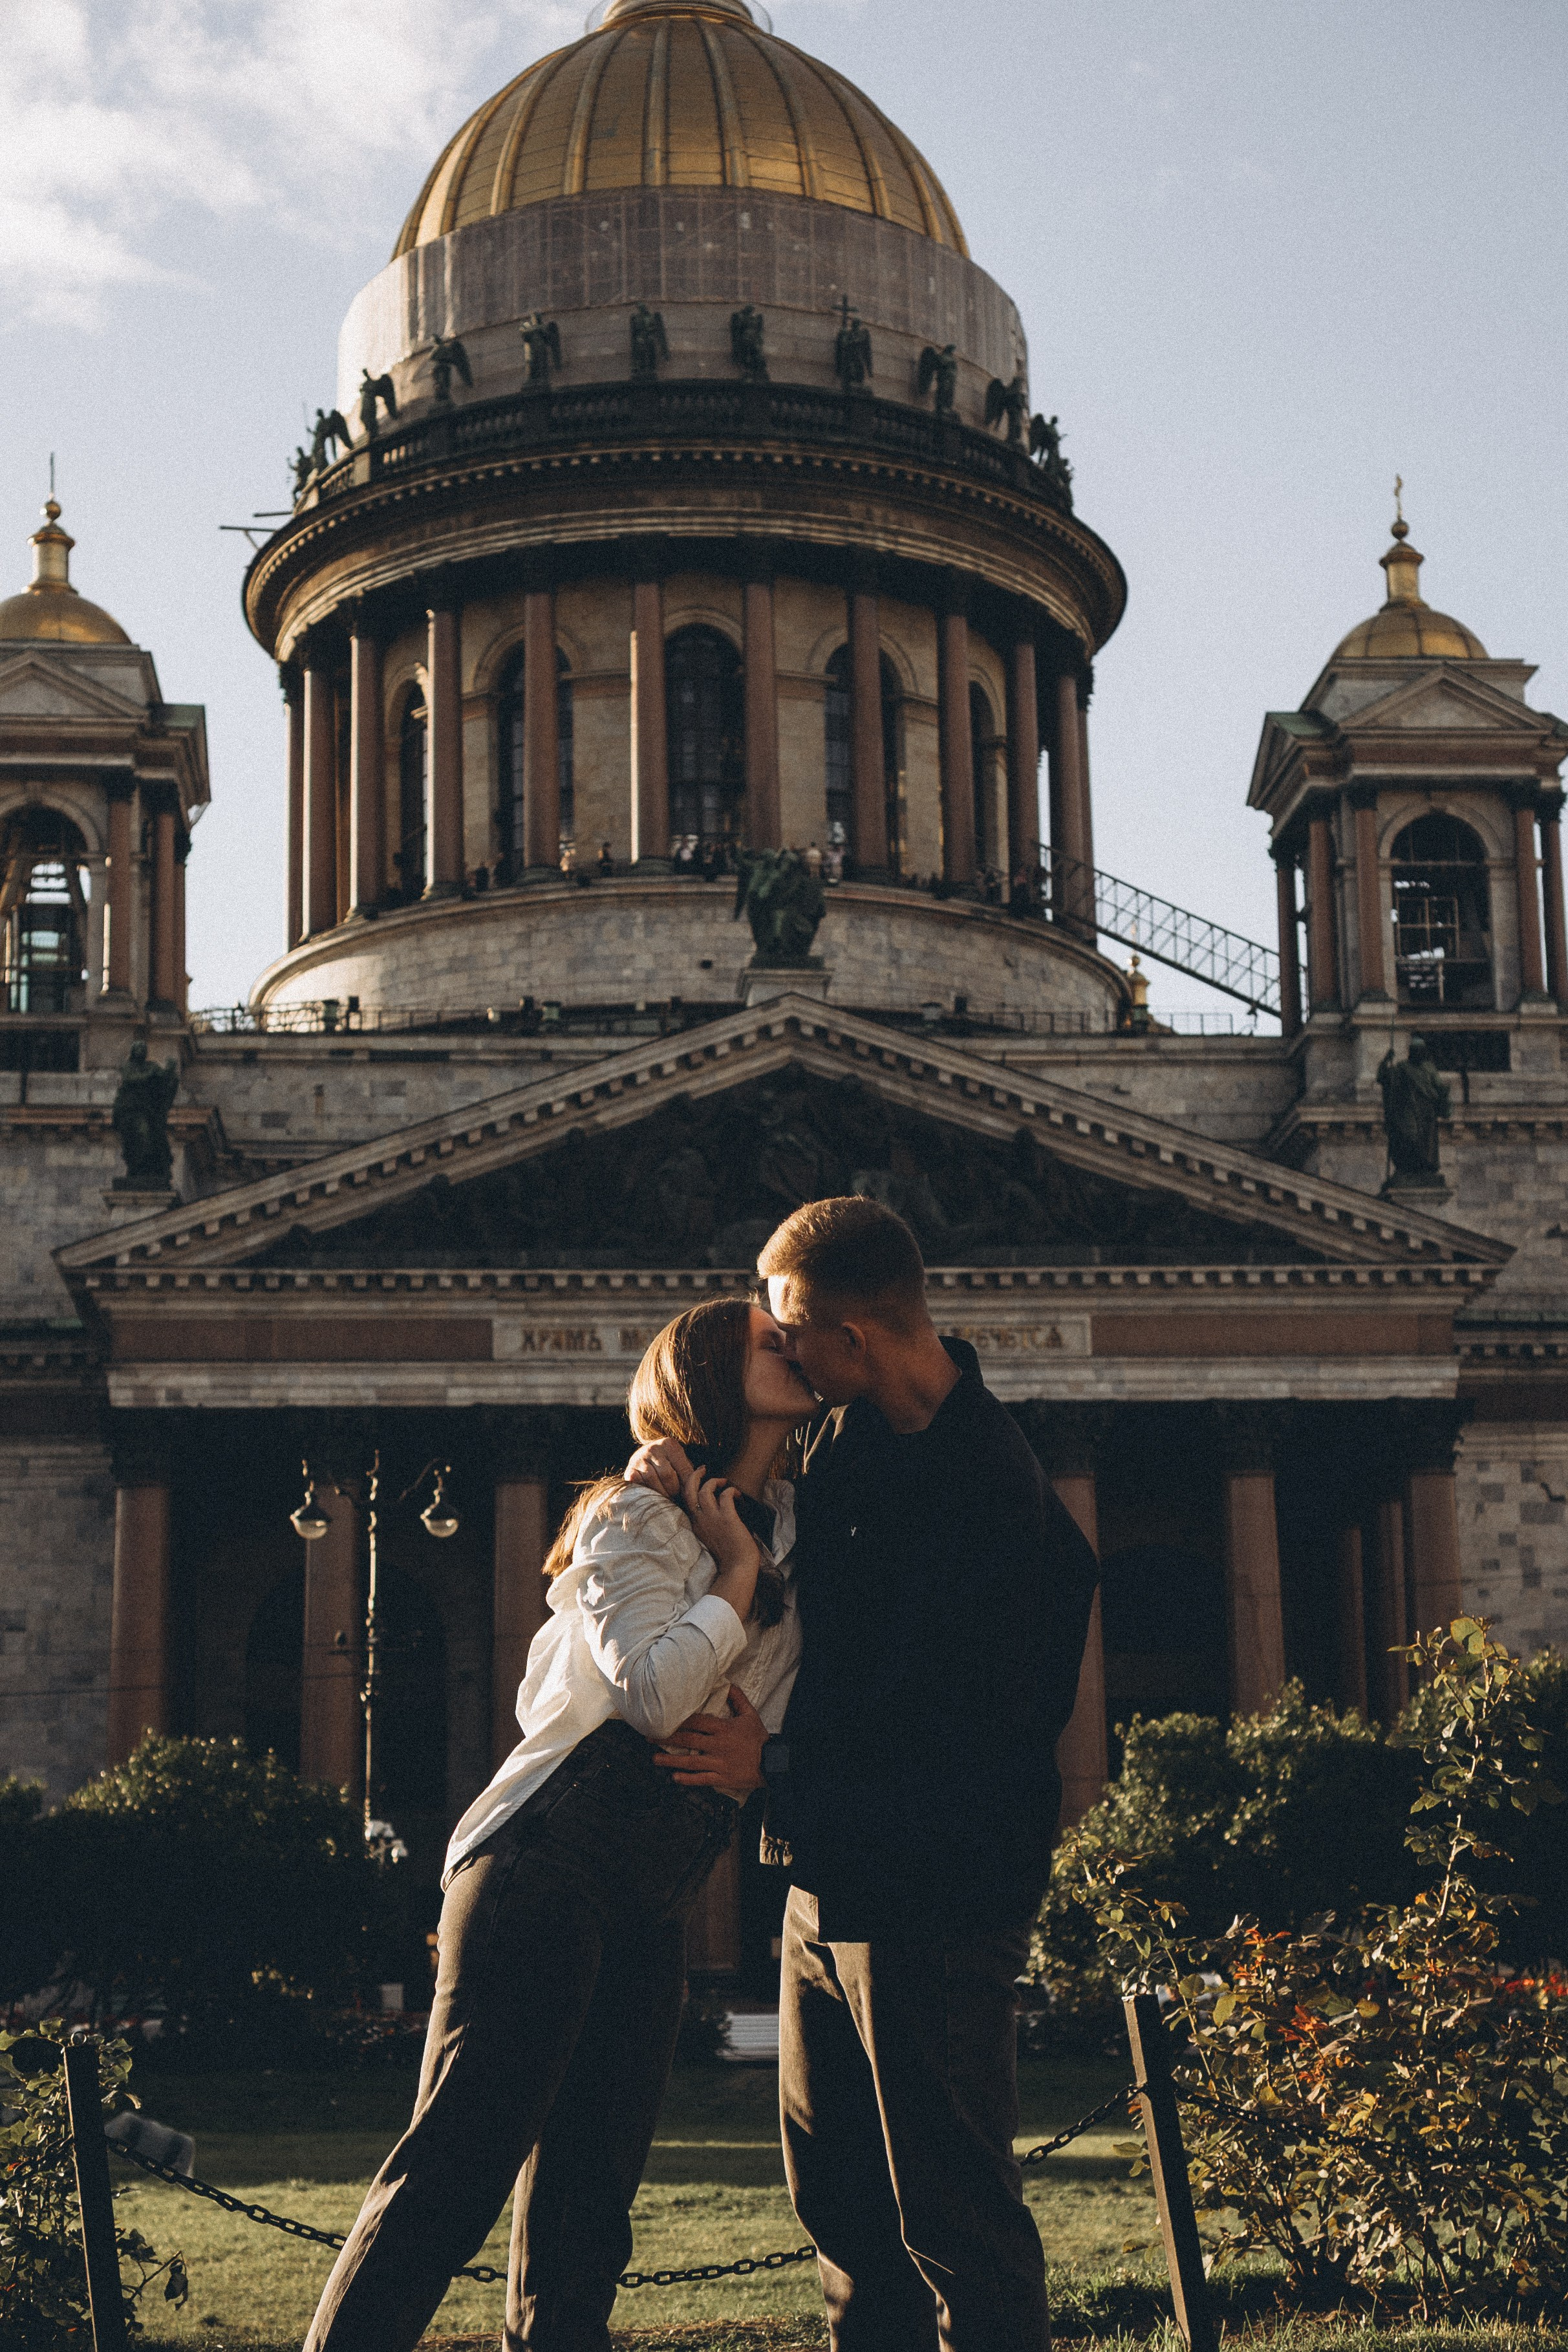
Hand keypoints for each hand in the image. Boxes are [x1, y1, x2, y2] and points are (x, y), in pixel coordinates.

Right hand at [625, 1436, 693, 1497]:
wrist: (644, 1462)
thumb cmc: (668, 1466)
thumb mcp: (680, 1464)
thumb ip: (689, 1471)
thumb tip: (703, 1472)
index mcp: (669, 1444)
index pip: (682, 1468)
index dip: (686, 1484)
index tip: (687, 1493)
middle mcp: (653, 1448)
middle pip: (667, 1474)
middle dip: (674, 1490)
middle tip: (676, 1498)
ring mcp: (639, 1458)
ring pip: (652, 1479)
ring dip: (661, 1493)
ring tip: (667, 1499)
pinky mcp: (629, 1470)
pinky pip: (639, 1484)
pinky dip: (647, 1492)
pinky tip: (653, 1496)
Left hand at [655, 1687, 767, 1791]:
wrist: (773, 1763)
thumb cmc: (759, 1738)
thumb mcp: (750, 1715)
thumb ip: (738, 1699)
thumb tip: (727, 1683)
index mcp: (723, 1728)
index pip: (697, 1722)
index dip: (679, 1721)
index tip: (663, 1718)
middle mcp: (718, 1745)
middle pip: (688, 1740)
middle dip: (667, 1738)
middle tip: (649, 1737)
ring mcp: (719, 1763)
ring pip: (691, 1761)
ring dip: (671, 1761)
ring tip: (654, 1759)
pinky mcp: (722, 1778)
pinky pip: (701, 1779)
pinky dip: (687, 1779)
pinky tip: (674, 1778)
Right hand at [682, 1467, 760, 1617]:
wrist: (737, 1567)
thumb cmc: (728, 1555)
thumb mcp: (709, 1537)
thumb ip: (707, 1524)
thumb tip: (715, 1508)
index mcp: (694, 1525)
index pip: (685, 1500)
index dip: (689, 1487)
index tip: (697, 1480)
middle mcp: (700, 1520)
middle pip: (688, 1490)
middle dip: (694, 1476)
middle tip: (702, 1469)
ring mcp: (712, 1519)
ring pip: (705, 1490)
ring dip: (714, 1481)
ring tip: (723, 1482)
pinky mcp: (727, 1518)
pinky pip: (726, 1495)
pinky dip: (732, 1491)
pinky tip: (738, 1495)